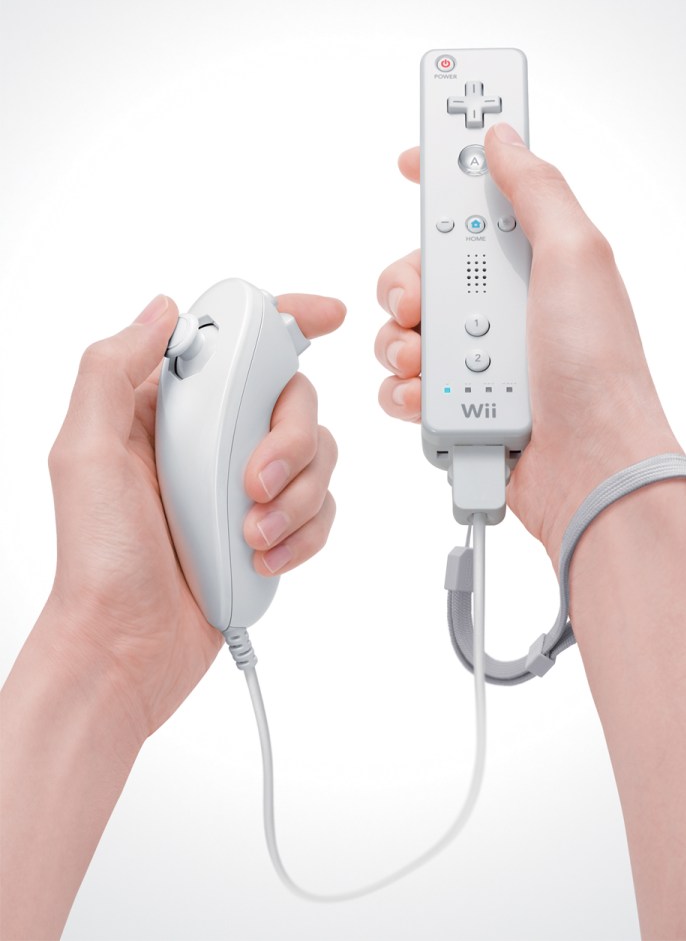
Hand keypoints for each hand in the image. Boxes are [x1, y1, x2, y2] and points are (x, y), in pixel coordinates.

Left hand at [45, 292, 344, 741]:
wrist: (129, 647)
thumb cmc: (99, 560)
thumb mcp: (84, 453)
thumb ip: (112, 371)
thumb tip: (163, 310)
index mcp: (169, 409)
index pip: (235, 345)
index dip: (286, 321)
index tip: (328, 317)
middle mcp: (213, 439)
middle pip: (293, 401)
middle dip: (288, 441)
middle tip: (253, 482)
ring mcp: (246, 484)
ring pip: (318, 457)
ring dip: (295, 498)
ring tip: (250, 535)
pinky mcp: (274, 527)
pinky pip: (322, 510)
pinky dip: (302, 534)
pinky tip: (262, 556)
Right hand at [375, 123, 679, 562]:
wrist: (589, 463)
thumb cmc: (596, 366)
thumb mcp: (576, 256)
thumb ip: (537, 189)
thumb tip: (503, 139)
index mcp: (529, 264)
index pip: (474, 206)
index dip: (440, 179)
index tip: (410, 163)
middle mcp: (499, 308)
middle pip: (419, 273)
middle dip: (404, 285)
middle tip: (417, 305)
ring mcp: (475, 359)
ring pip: (400, 332)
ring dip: (400, 344)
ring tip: (427, 363)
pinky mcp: (455, 404)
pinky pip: (401, 386)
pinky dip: (405, 391)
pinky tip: (429, 398)